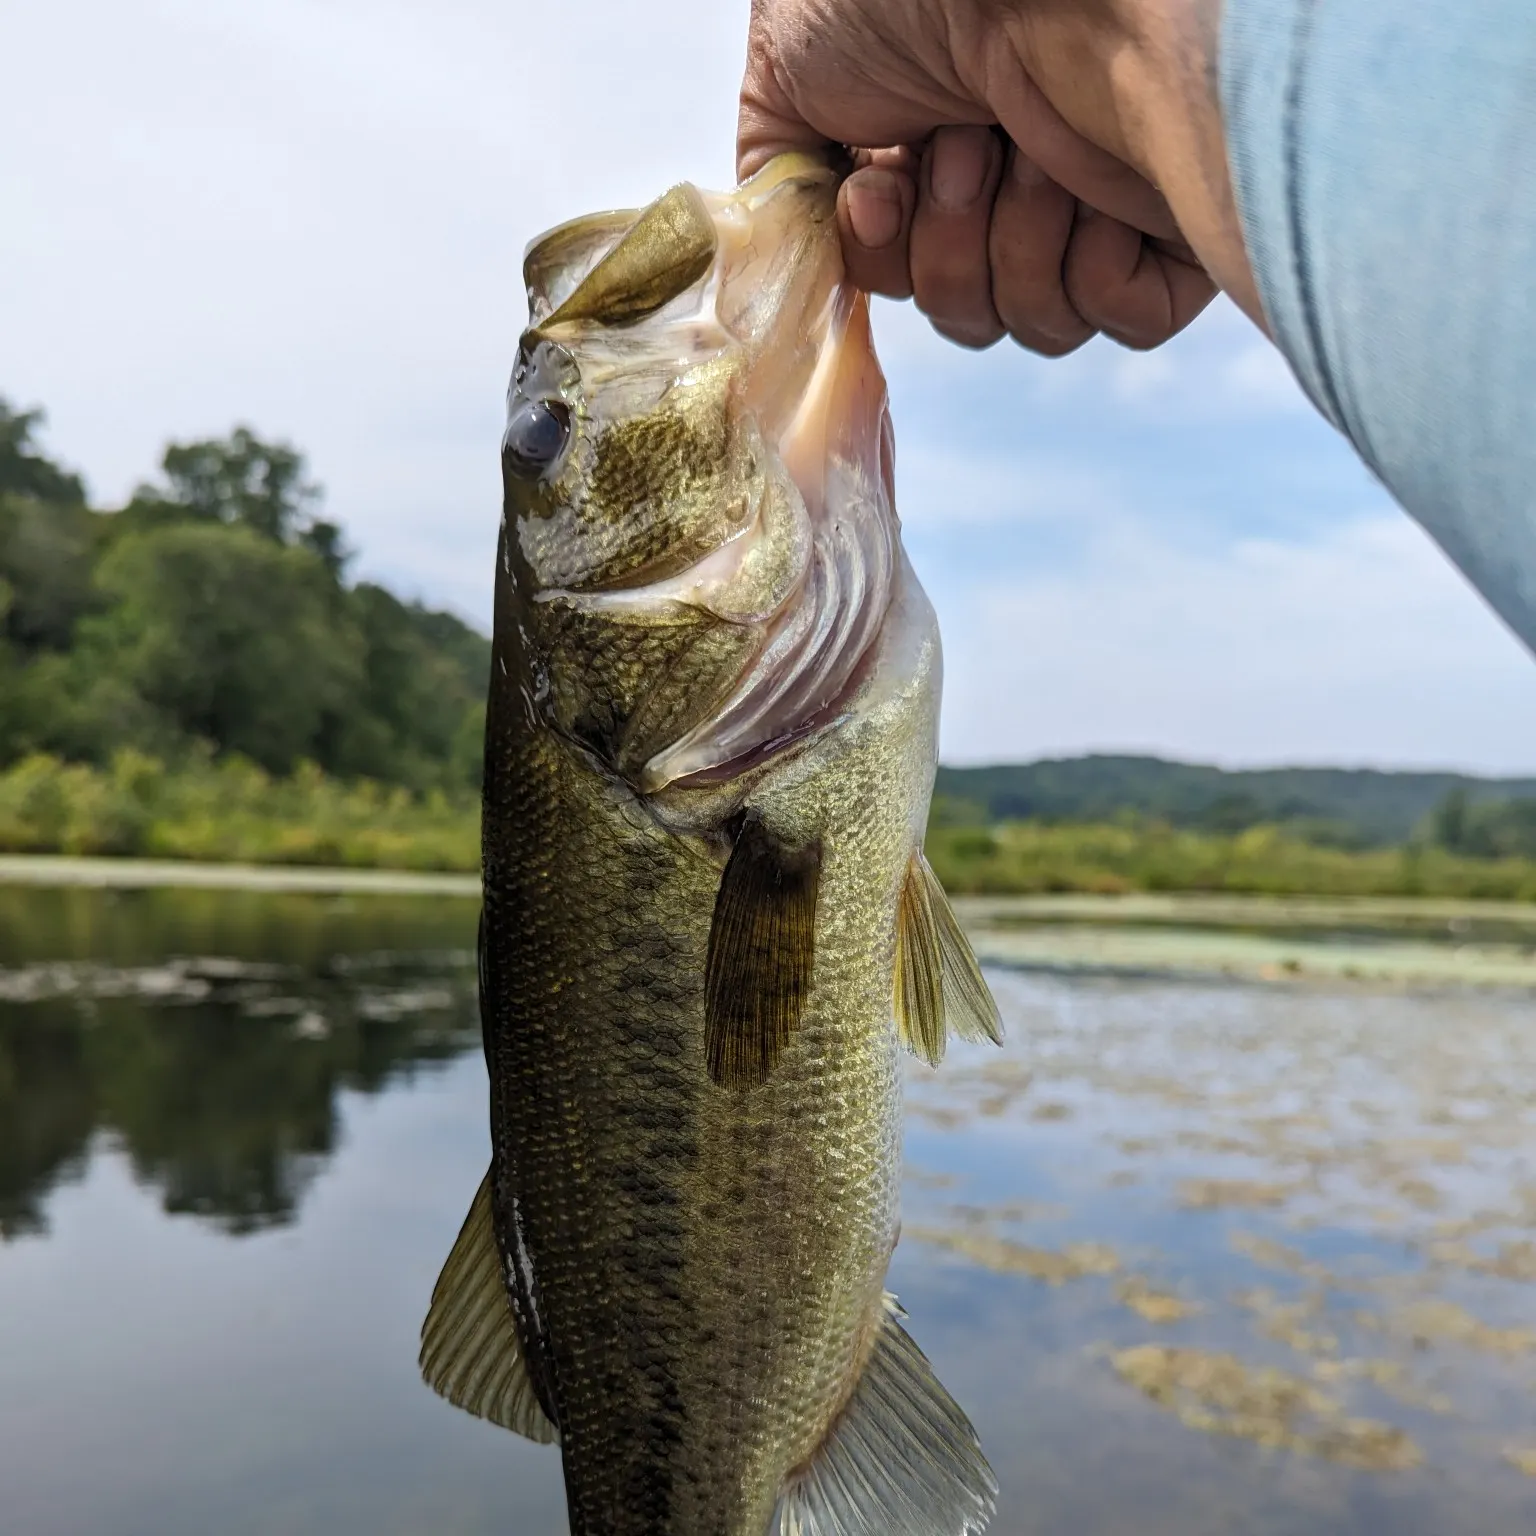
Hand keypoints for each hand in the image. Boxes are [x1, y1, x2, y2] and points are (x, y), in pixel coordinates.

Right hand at [737, 0, 1221, 354]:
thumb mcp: (787, 71)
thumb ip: (780, 176)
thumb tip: (790, 250)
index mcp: (944, 152)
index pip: (908, 279)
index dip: (886, 259)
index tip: (881, 193)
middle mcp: (1024, 181)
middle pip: (969, 315)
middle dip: (950, 246)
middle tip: (965, 146)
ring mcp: (1104, 205)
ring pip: (1041, 326)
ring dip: (1016, 242)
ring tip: (1026, 146)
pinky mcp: (1177, 231)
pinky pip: (1127, 321)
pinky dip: (1095, 267)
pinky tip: (1088, 184)